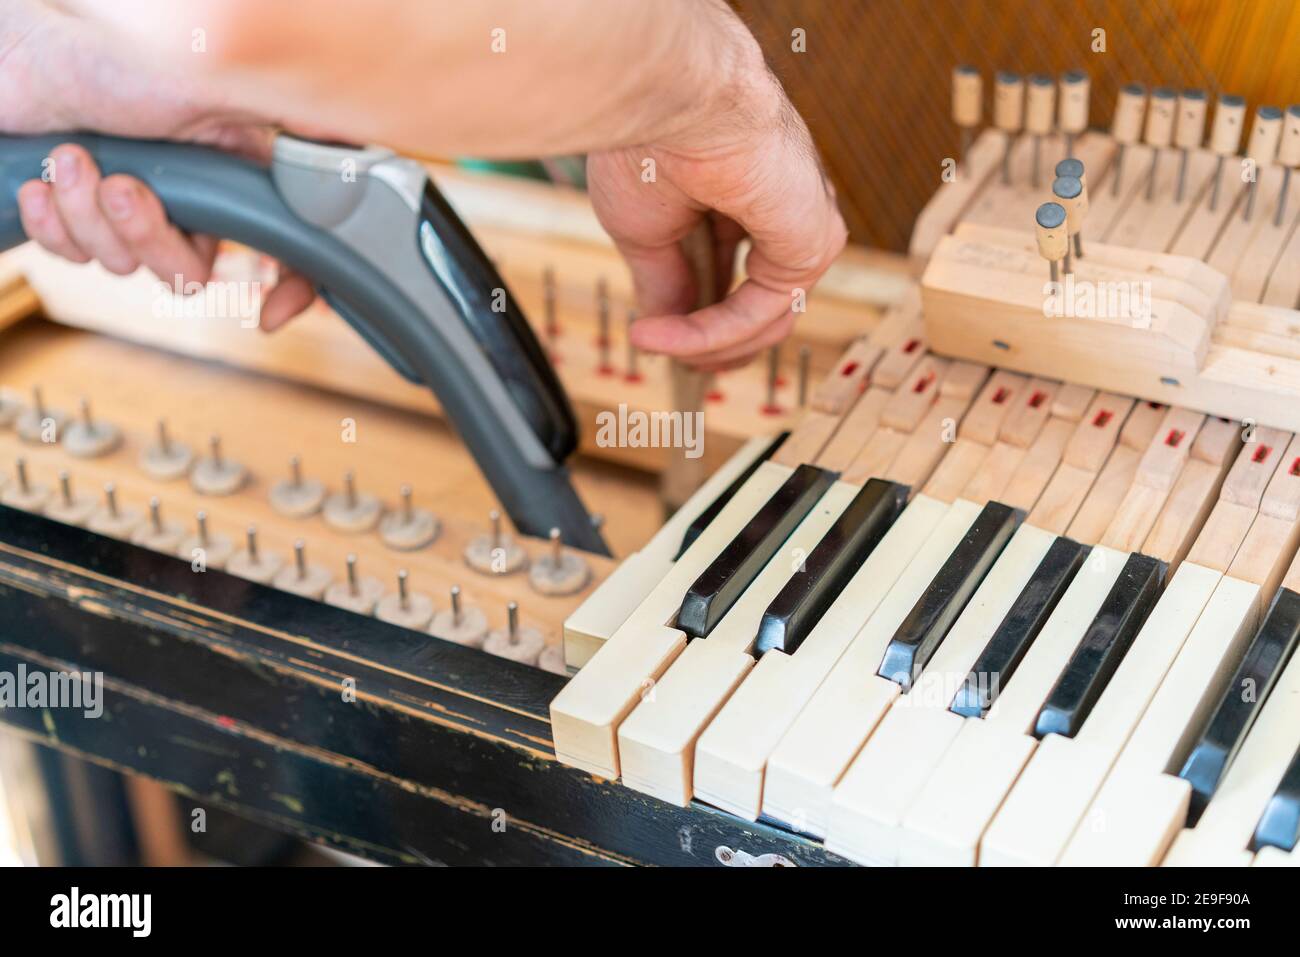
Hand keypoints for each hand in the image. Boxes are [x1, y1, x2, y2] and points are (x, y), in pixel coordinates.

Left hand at [2, 1, 314, 329]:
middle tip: (122, 188)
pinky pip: (76, 255)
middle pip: (191, 270)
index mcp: (238, 172)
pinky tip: (45, 183)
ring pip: (128, 266)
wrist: (25, 46)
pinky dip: (56, 225)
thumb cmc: (120, 51)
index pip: (288, 247)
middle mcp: (193, 193)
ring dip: (90, 221)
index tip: (264, 312)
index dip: (289, 288)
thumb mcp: (229, 90)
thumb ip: (304, 127)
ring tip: (74, 161)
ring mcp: (136, 203)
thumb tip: (356, 158)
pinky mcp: (80, 210)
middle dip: (148, 236)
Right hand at [587, 49, 846, 372]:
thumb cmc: (650, 141)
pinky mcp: (813, 243)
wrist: (668, 99)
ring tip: (652, 340)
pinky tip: (668, 335)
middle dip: (708, 346)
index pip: (733, 282)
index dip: (696, 324)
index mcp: (744, 200)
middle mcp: (780, 214)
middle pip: (758, 312)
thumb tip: (661, 332)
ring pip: (764, 322)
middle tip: (661, 352)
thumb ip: (664, 283)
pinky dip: (712, 332)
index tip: (652, 339)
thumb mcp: (645, 232)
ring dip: (702, 344)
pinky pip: (762, 312)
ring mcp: (802, 228)